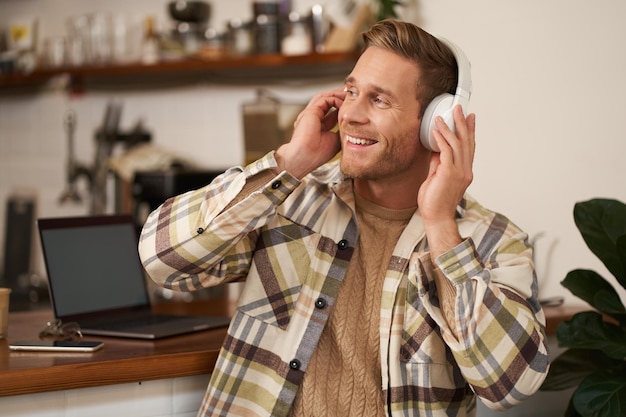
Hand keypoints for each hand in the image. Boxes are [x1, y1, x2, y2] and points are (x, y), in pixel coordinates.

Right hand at [275, 89, 345, 177]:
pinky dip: (335, 98)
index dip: (342, 108)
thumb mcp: (335, 140)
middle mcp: (312, 119)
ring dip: (338, 95)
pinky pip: (324, 99)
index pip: (331, 113)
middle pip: (327, 103)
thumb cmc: (317, 154)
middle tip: (352, 95)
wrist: (303, 157)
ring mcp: (310, 114)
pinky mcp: (310, 111)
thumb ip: (341, 130)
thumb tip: (352, 124)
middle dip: (340, 97)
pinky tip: (343, 102)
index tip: (352, 107)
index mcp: (318, 127)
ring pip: (324, 98)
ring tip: (348, 94)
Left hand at [418, 105, 475, 256]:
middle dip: (463, 123)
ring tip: (445, 115)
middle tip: (460, 109)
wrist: (436, 217)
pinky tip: (437, 130)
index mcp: (464, 172)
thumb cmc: (435, 202)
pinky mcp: (449, 173)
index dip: (470, 131)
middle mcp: (465, 170)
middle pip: (467, 142)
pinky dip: (442, 138)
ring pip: (457, 144)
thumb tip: (436, 149)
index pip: (469, 147)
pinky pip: (447, 151)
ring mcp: (459, 172)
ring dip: (451, 127)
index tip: (470, 118)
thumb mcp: (437, 177)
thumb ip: (438, 163)